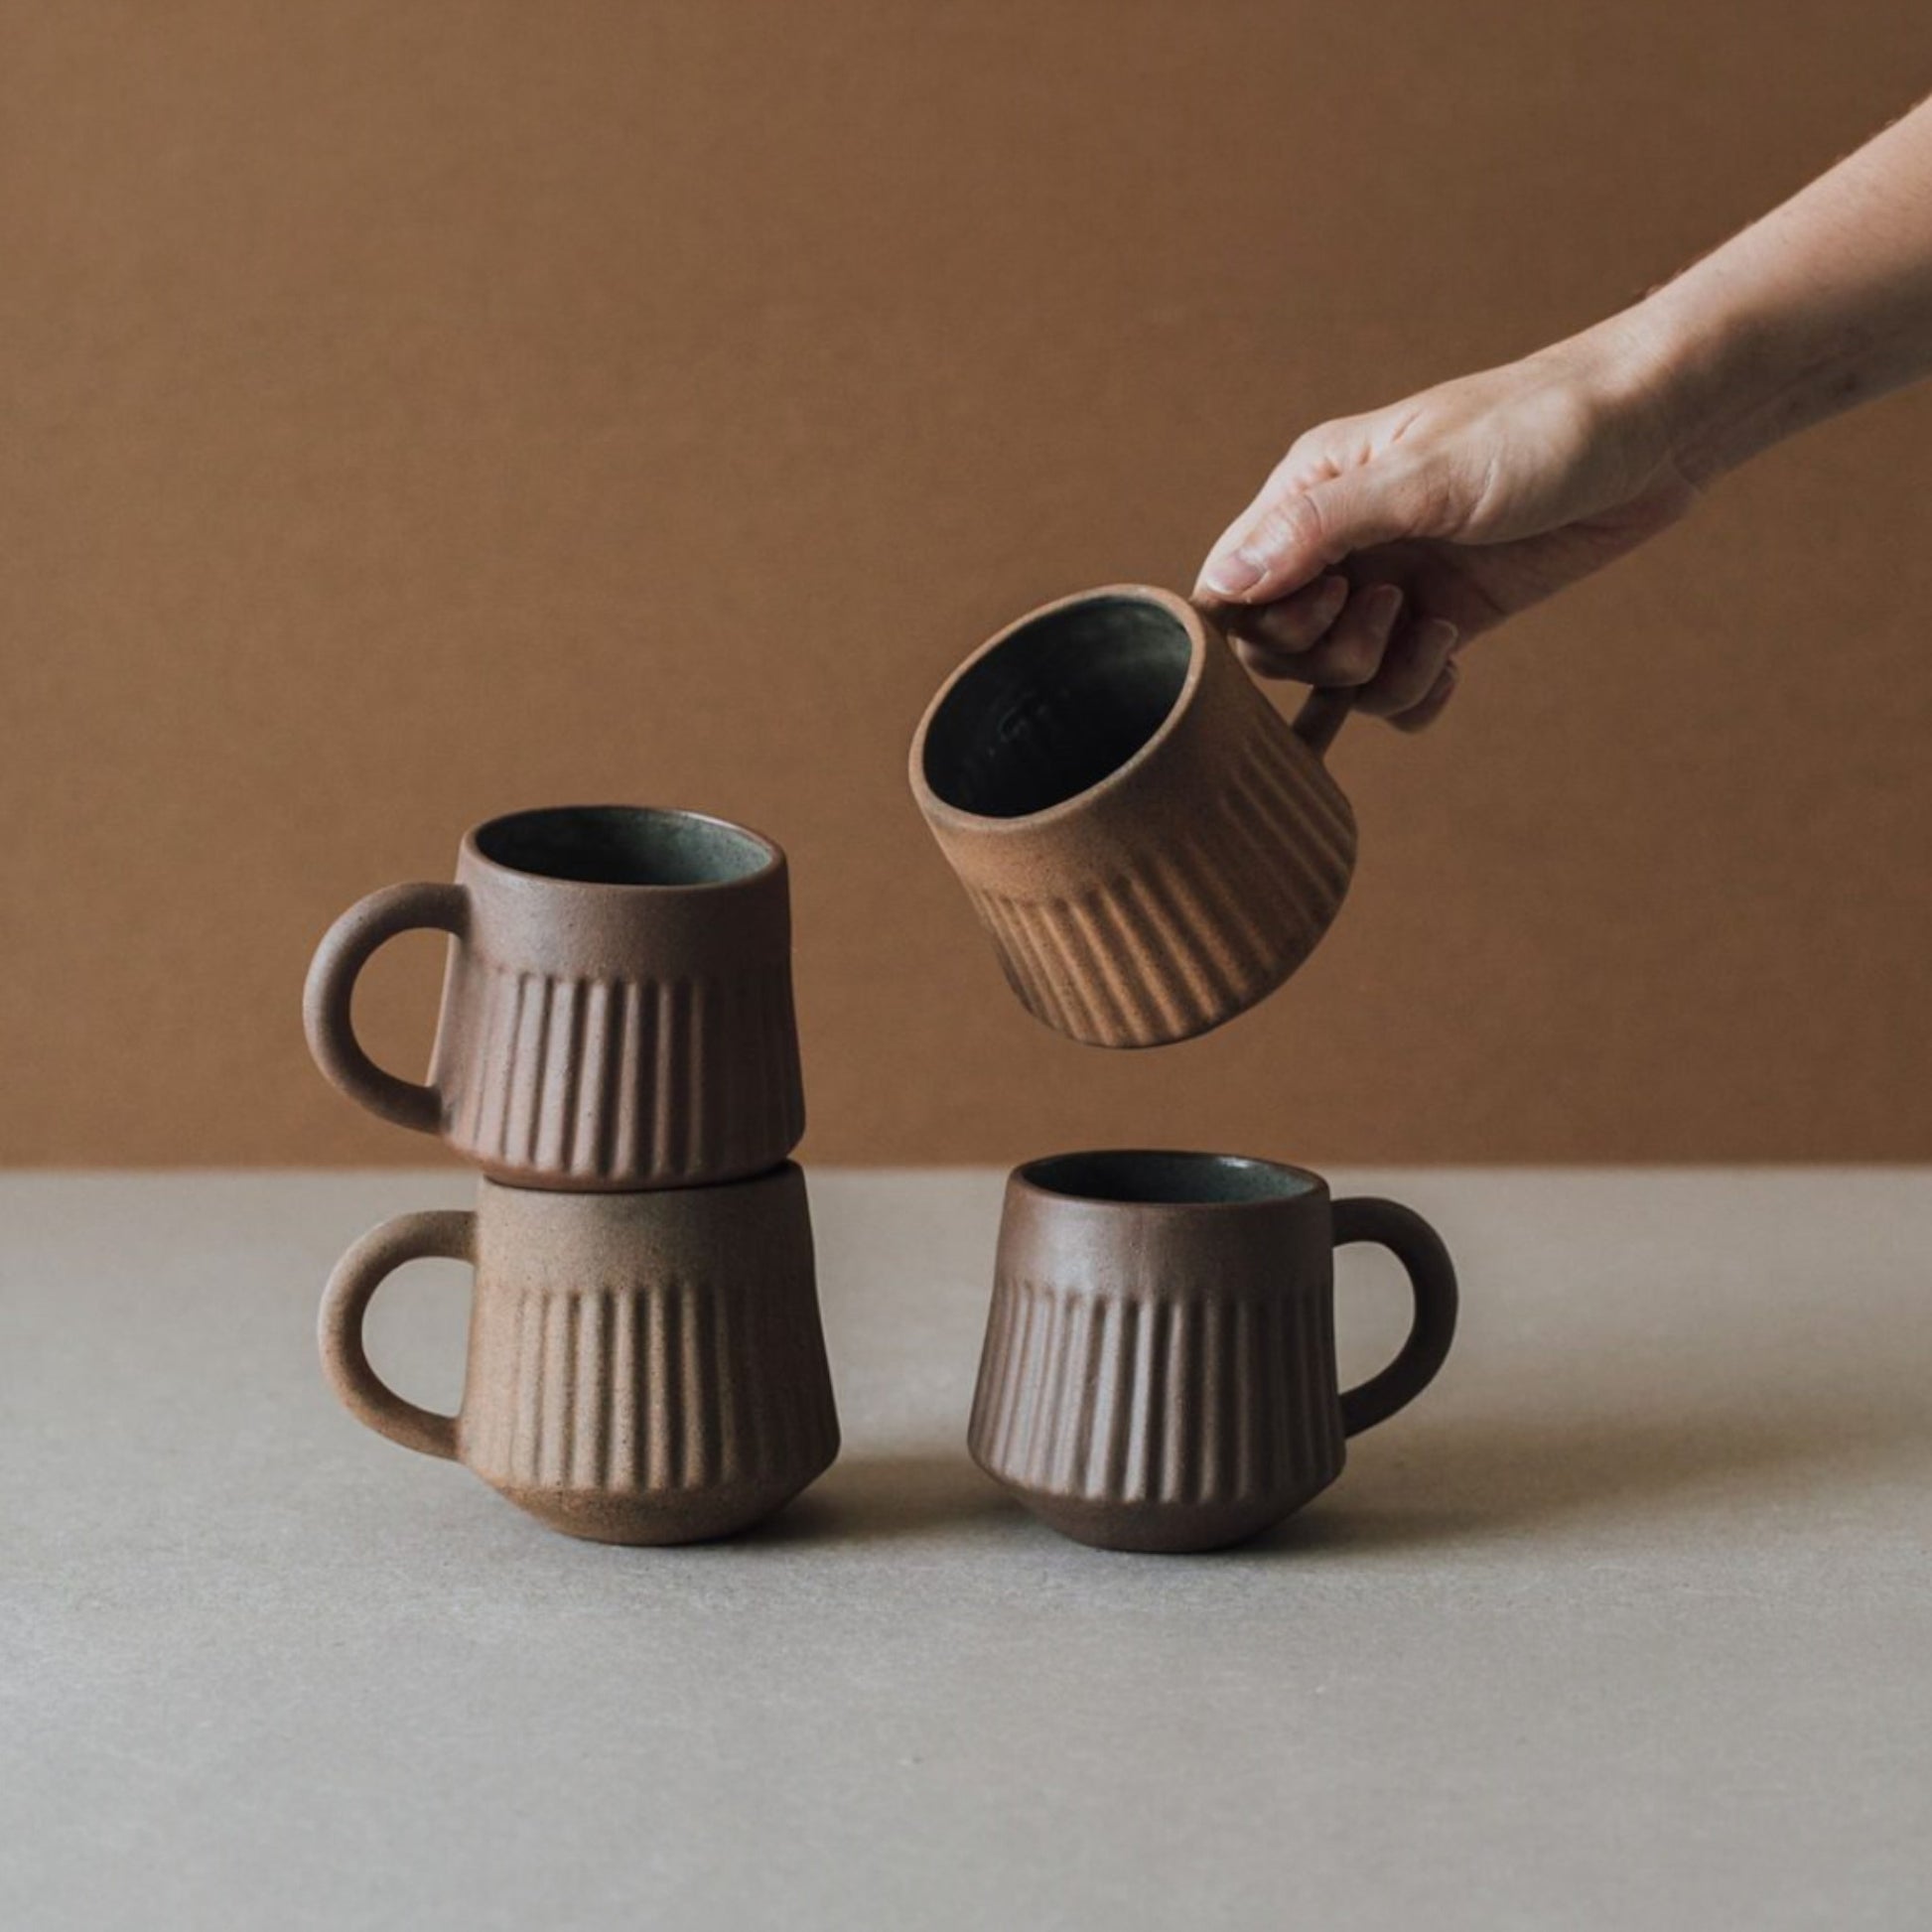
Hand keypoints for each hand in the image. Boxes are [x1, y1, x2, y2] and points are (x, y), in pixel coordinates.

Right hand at [1193, 321, 1699, 727]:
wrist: (1656, 430)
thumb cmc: (1541, 428)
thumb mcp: (1426, 476)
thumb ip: (1319, 529)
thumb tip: (1226, 586)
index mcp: (1312, 489)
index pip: (1230, 584)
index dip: (1258, 621)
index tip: (1328, 600)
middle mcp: (1340, 542)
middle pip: (1274, 646)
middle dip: (1324, 654)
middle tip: (1390, 612)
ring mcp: (1391, 584)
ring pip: (1335, 678)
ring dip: (1379, 677)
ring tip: (1437, 629)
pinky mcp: (1443, 619)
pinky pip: (1393, 692)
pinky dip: (1415, 696)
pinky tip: (1454, 662)